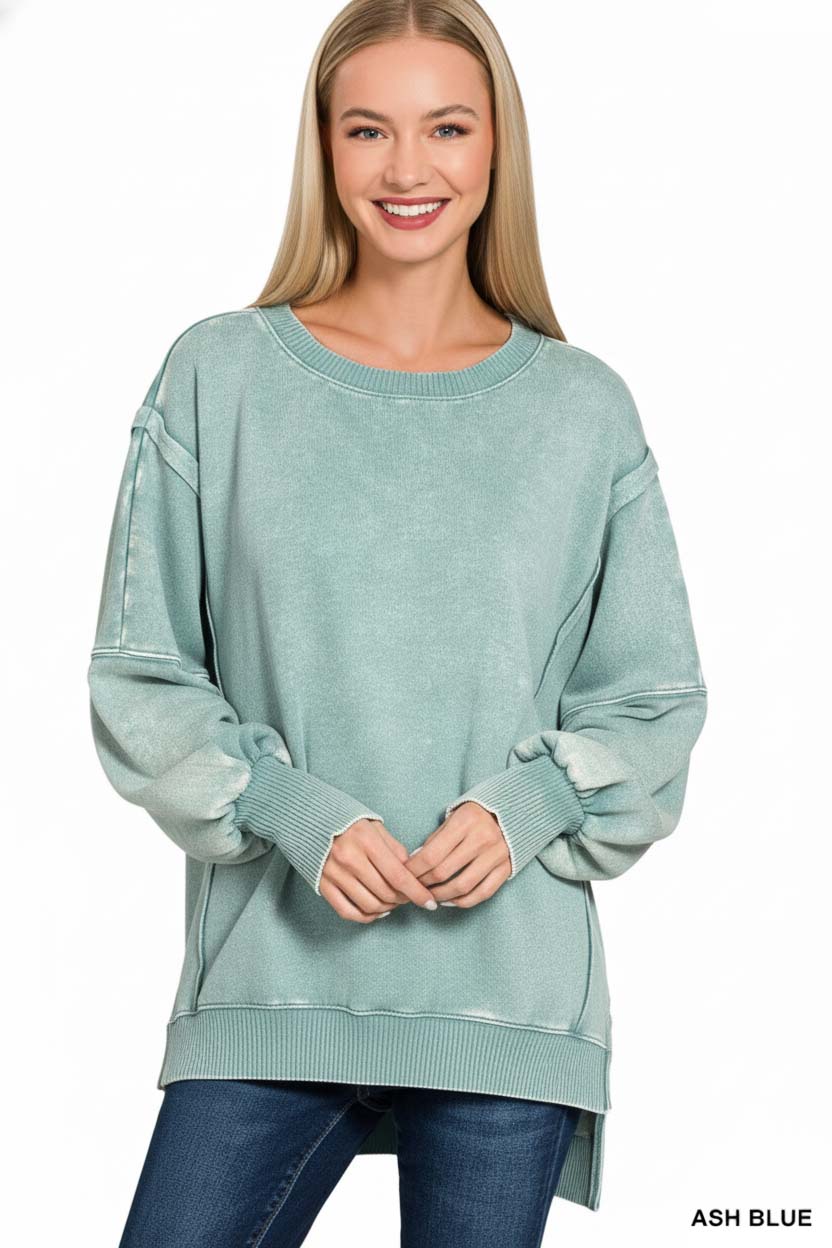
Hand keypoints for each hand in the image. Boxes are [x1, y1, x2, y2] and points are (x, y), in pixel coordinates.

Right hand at [319, 818, 439, 922]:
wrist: (312, 819)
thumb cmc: (349, 822)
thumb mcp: (376, 827)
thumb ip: (395, 850)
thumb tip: (412, 873)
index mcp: (366, 841)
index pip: (398, 875)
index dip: (417, 893)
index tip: (430, 902)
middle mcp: (349, 859)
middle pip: (385, 893)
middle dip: (403, 900)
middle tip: (409, 897)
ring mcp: (334, 874)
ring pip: (369, 905)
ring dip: (387, 909)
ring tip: (393, 902)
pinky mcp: (323, 885)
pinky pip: (348, 911)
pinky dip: (366, 917)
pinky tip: (376, 911)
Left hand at [406, 802, 511, 907]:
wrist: (511, 812)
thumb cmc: (473, 816)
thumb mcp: (452, 818)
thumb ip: (434, 840)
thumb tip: (414, 863)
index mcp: (465, 821)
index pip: (431, 854)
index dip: (414, 870)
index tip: (404, 876)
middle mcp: (483, 838)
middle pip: (444, 872)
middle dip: (424, 884)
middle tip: (414, 888)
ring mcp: (497, 855)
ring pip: (463, 886)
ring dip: (441, 896)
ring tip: (430, 896)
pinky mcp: (506, 868)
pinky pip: (483, 893)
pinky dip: (463, 901)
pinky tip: (450, 900)